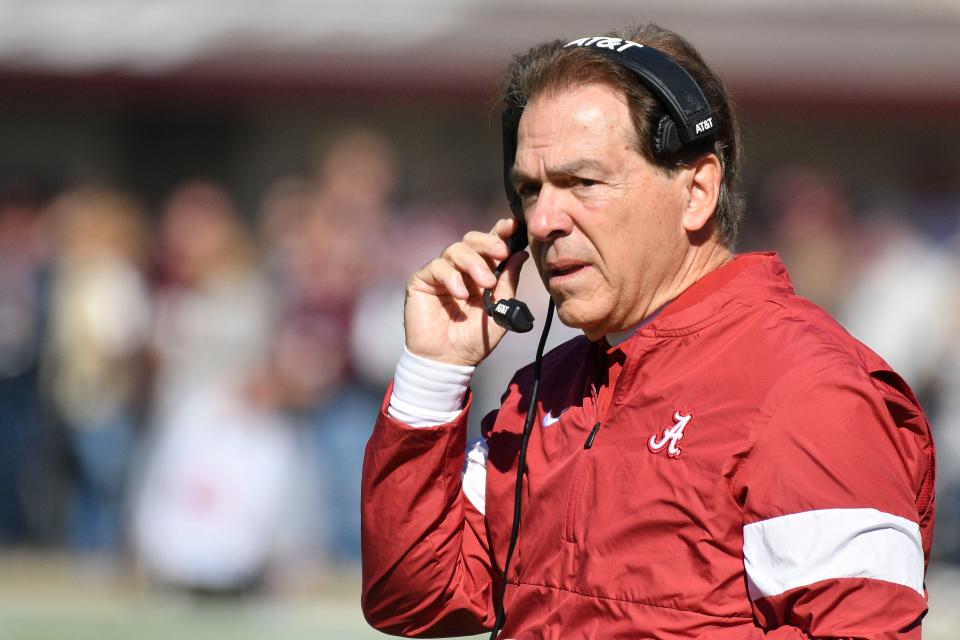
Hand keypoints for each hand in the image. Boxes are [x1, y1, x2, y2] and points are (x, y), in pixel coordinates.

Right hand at [404, 217, 528, 366]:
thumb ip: (508, 283)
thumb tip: (520, 255)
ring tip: (485, 284)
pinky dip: (452, 278)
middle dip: (488, 242)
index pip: (490, 245)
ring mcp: (440, 274)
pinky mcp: (422, 281)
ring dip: (474, 263)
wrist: (448, 361)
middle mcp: (460, 269)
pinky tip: (461, 295)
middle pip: (472, 240)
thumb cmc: (474, 339)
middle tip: (501, 253)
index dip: (500, 231)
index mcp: (481, 273)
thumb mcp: (500, 311)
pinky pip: (437, 267)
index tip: (513, 226)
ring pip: (455, 249)